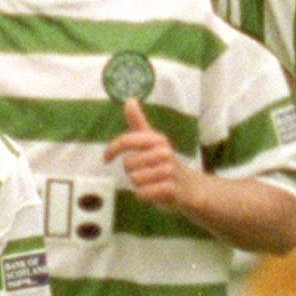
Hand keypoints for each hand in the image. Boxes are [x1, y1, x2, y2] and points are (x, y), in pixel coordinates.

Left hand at [110, 98, 202, 214]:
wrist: (190, 188)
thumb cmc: (165, 163)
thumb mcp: (152, 141)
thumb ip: (138, 122)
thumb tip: (129, 99)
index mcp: (158, 140)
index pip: (127, 141)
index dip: (112, 149)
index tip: (106, 159)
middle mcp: (165, 153)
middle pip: (128, 163)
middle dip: (132, 171)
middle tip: (145, 173)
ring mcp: (169, 171)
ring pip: (134, 179)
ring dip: (139, 184)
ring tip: (152, 182)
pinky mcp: (171, 189)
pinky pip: (142, 193)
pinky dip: (144, 195)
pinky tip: (154, 193)